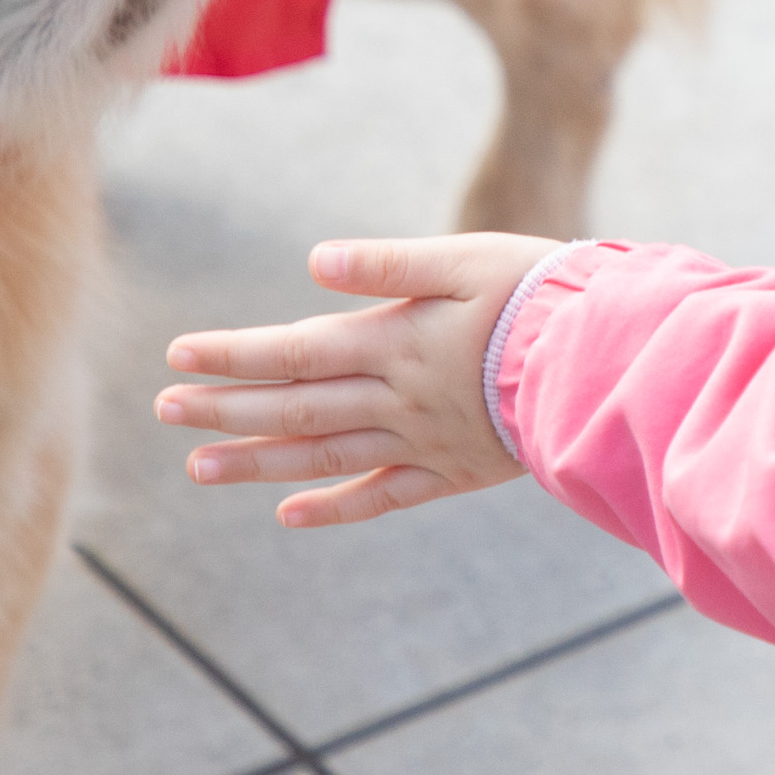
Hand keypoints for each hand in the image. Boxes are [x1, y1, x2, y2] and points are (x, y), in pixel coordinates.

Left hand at [156, 235, 557, 527]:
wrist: (607, 365)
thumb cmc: (542, 297)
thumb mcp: (467, 259)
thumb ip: (388, 264)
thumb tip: (312, 263)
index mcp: (396, 343)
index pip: (295, 352)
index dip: (233, 356)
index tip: (176, 358)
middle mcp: (398, 400)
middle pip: (295, 408)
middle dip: (225, 410)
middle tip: (166, 410)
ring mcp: (424, 442)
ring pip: (325, 457)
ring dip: (257, 463)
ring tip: (198, 467)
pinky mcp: (456, 470)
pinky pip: (383, 497)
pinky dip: (334, 507)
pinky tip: (289, 514)